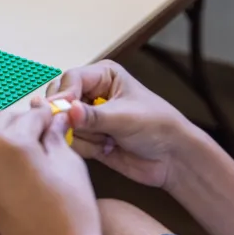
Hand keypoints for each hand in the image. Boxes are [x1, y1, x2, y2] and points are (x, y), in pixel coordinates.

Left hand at [0, 100, 106, 234]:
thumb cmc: (69, 215)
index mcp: (11, 144)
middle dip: (26, 119)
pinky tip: (26, 162)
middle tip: (50, 127)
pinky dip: (3, 153)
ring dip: (12, 134)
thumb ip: (57, 136)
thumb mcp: (69, 164)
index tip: (60, 115)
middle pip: (4, 120)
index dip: (50, 114)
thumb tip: (57, 121)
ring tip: (40, 145)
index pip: (31, 115)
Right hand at [47, 59, 194, 188]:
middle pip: (61, 101)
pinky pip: (72, 142)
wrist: (173, 158)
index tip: (65, 113)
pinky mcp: (88, 137)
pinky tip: (107, 148)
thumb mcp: (124, 118)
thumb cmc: (158, 126)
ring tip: (109, 139)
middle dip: (73, 118)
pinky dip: (86, 148)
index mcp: (103, 75)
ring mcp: (89, 116)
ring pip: (64, 124)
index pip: (71, 79)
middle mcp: (92, 93)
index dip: (65, 96)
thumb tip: (68, 111)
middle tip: (90, 128)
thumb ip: (93, 116)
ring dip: (84, 136)